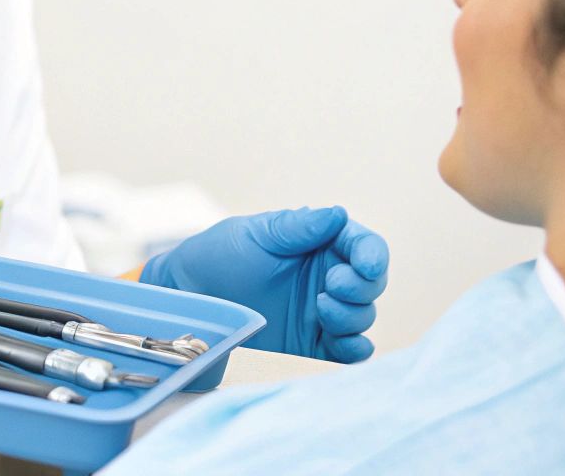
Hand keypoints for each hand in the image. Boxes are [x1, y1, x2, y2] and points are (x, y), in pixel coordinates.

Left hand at [139, 206, 389, 362]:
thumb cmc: (222, 253)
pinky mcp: (314, 341)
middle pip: (371, 284)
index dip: (372, 255)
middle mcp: (330, 274)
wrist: (192, 295)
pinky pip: (348, 349)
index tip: (366, 265)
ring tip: (320, 308)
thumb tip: (338, 214)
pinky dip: (355, 349)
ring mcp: (324, 309)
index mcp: (322, 242)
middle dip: (360, 288)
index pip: (364, 246)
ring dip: (352, 316)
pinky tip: (346, 346)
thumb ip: (298, 227)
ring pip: (362, 316)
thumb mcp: (258, 233)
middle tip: (331, 285)